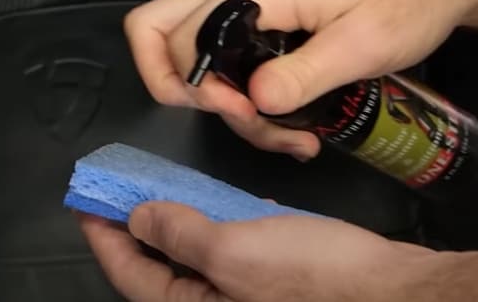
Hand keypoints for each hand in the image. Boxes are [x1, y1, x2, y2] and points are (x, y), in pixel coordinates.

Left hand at [79, 202, 442, 301]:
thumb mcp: (234, 251)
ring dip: (178, 222)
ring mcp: (246, 295)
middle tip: (121, 188)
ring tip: (161, 187)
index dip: (105, 237)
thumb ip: (180, 234)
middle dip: (138, 227)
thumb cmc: (312, 277)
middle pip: (160, 268)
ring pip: (196, 258)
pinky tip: (220, 200)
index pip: (132, 276)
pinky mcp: (274, 279)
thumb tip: (138, 218)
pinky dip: (220, 225)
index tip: (86, 202)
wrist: (391, 292)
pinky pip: (231, 253)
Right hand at [124, 0, 477, 159]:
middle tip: (245, 117)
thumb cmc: (406, 1)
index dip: (199, 88)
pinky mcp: (263, 10)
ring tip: (289, 134)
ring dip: (227, 102)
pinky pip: (226, 50)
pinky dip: (244, 90)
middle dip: (185, 90)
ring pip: (191, 48)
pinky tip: (289, 120)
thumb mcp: (362, 46)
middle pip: (156, 31)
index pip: (178, 38)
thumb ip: (303, 75)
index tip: (248, 112)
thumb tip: (255, 102)